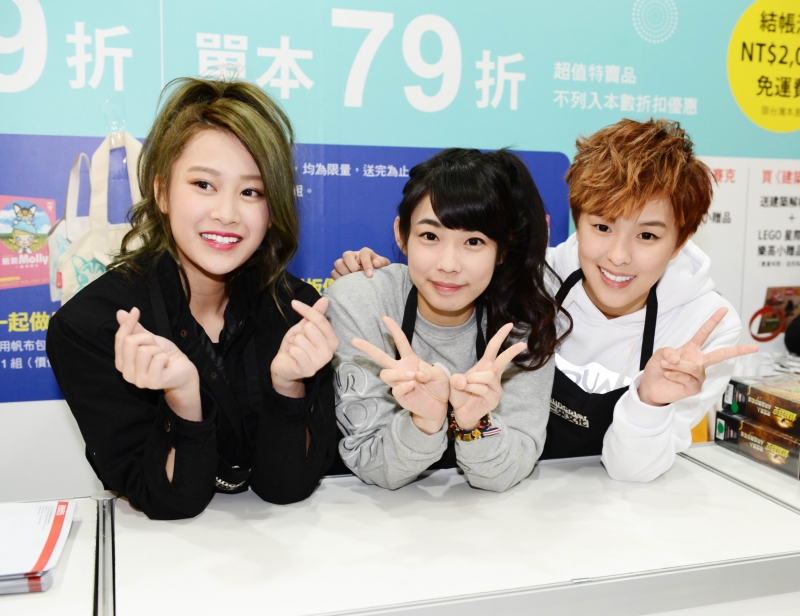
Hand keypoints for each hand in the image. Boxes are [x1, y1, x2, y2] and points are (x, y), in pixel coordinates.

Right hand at [115, 308, 200, 419]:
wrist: (183, 369)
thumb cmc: (164, 355)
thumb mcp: (149, 339)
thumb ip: (134, 328)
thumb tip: (120, 312)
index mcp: (121, 362)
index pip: (120, 338)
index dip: (128, 323)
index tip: (136, 310)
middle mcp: (126, 373)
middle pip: (129, 342)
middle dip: (147, 339)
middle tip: (156, 347)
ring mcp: (138, 380)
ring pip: (144, 350)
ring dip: (157, 350)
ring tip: (161, 357)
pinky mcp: (152, 382)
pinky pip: (157, 358)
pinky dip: (165, 357)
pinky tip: (166, 364)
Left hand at [271, 297, 338, 397]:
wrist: (284, 366)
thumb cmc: (296, 345)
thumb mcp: (304, 327)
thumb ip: (315, 314)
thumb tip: (325, 299)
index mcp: (332, 340)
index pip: (320, 319)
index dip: (306, 309)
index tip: (294, 303)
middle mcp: (330, 351)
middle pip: (310, 327)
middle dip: (299, 332)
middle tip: (298, 341)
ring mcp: (320, 361)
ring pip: (301, 339)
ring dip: (293, 343)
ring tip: (295, 350)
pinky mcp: (309, 369)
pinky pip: (296, 350)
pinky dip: (290, 351)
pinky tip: (292, 356)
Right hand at [331, 247, 389, 279]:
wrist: (373, 278)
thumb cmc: (379, 270)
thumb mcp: (384, 266)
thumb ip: (382, 263)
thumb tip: (376, 263)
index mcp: (365, 253)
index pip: (364, 253)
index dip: (366, 264)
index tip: (370, 275)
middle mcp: (353, 256)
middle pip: (346, 255)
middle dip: (352, 266)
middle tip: (358, 276)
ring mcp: (344, 263)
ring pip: (338, 263)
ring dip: (344, 273)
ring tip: (352, 281)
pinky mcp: (338, 271)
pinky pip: (334, 273)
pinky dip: (339, 279)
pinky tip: (348, 284)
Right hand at [352, 316, 449, 433]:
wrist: (439, 407)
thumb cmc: (439, 387)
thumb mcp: (440, 375)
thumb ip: (430, 371)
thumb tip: (416, 373)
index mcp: (411, 360)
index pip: (400, 342)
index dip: (394, 329)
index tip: (385, 318)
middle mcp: (402, 369)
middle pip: (380, 357)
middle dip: (367, 348)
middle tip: (354, 340)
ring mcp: (399, 383)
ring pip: (386, 374)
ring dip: (397, 373)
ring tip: (411, 377)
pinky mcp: (400, 396)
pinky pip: (395, 390)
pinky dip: (403, 386)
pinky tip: (412, 386)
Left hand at [449, 323, 526, 430]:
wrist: (462, 414)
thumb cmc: (460, 395)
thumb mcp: (453, 383)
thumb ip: (456, 379)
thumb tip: (463, 379)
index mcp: (484, 366)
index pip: (493, 348)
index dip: (500, 336)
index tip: (509, 325)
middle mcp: (492, 375)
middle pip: (503, 360)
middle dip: (512, 351)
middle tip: (523, 344)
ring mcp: (495, 387)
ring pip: (488, 376)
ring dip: (474, 378)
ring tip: (465, 384)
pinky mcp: (494, 398)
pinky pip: (484, 389)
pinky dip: (473, 388)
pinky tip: (468, 390)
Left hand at [638, 307, 757, 405]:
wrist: (650, 386)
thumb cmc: (657, 368)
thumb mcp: (660, 354)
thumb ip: (668, 351)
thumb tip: (678, 357)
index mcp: (692, 349)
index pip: (704, 333)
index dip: (713, 321)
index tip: (724, 309)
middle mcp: (699, 361)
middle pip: (721, 355)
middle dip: (738, 351)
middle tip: (753, 348)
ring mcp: (699, 375)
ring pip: (694, 367)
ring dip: (678, 365)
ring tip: (666, 365)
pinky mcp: (695, 387)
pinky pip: (689, 379)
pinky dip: (676, 376)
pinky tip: (669, 376)